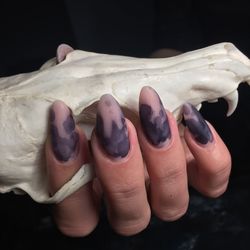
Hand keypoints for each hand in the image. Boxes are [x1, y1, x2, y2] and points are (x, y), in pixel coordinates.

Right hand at [45, 86, 230, 236]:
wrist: (149, 89)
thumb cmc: (113, 96)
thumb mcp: (91, 93)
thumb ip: (76, 85)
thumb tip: (62, 56)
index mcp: (95, 194)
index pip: (76, 215)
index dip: (67, 176)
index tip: (65, 121)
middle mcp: (131, 200)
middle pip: (129, 216)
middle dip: (120, 165)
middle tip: (110, 110)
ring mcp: (167, 191)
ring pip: (171, 204)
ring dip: (161, 156)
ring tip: (150, 104)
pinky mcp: (199, 175)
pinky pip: (212, 182)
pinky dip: (208, 155)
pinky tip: (189, 116)